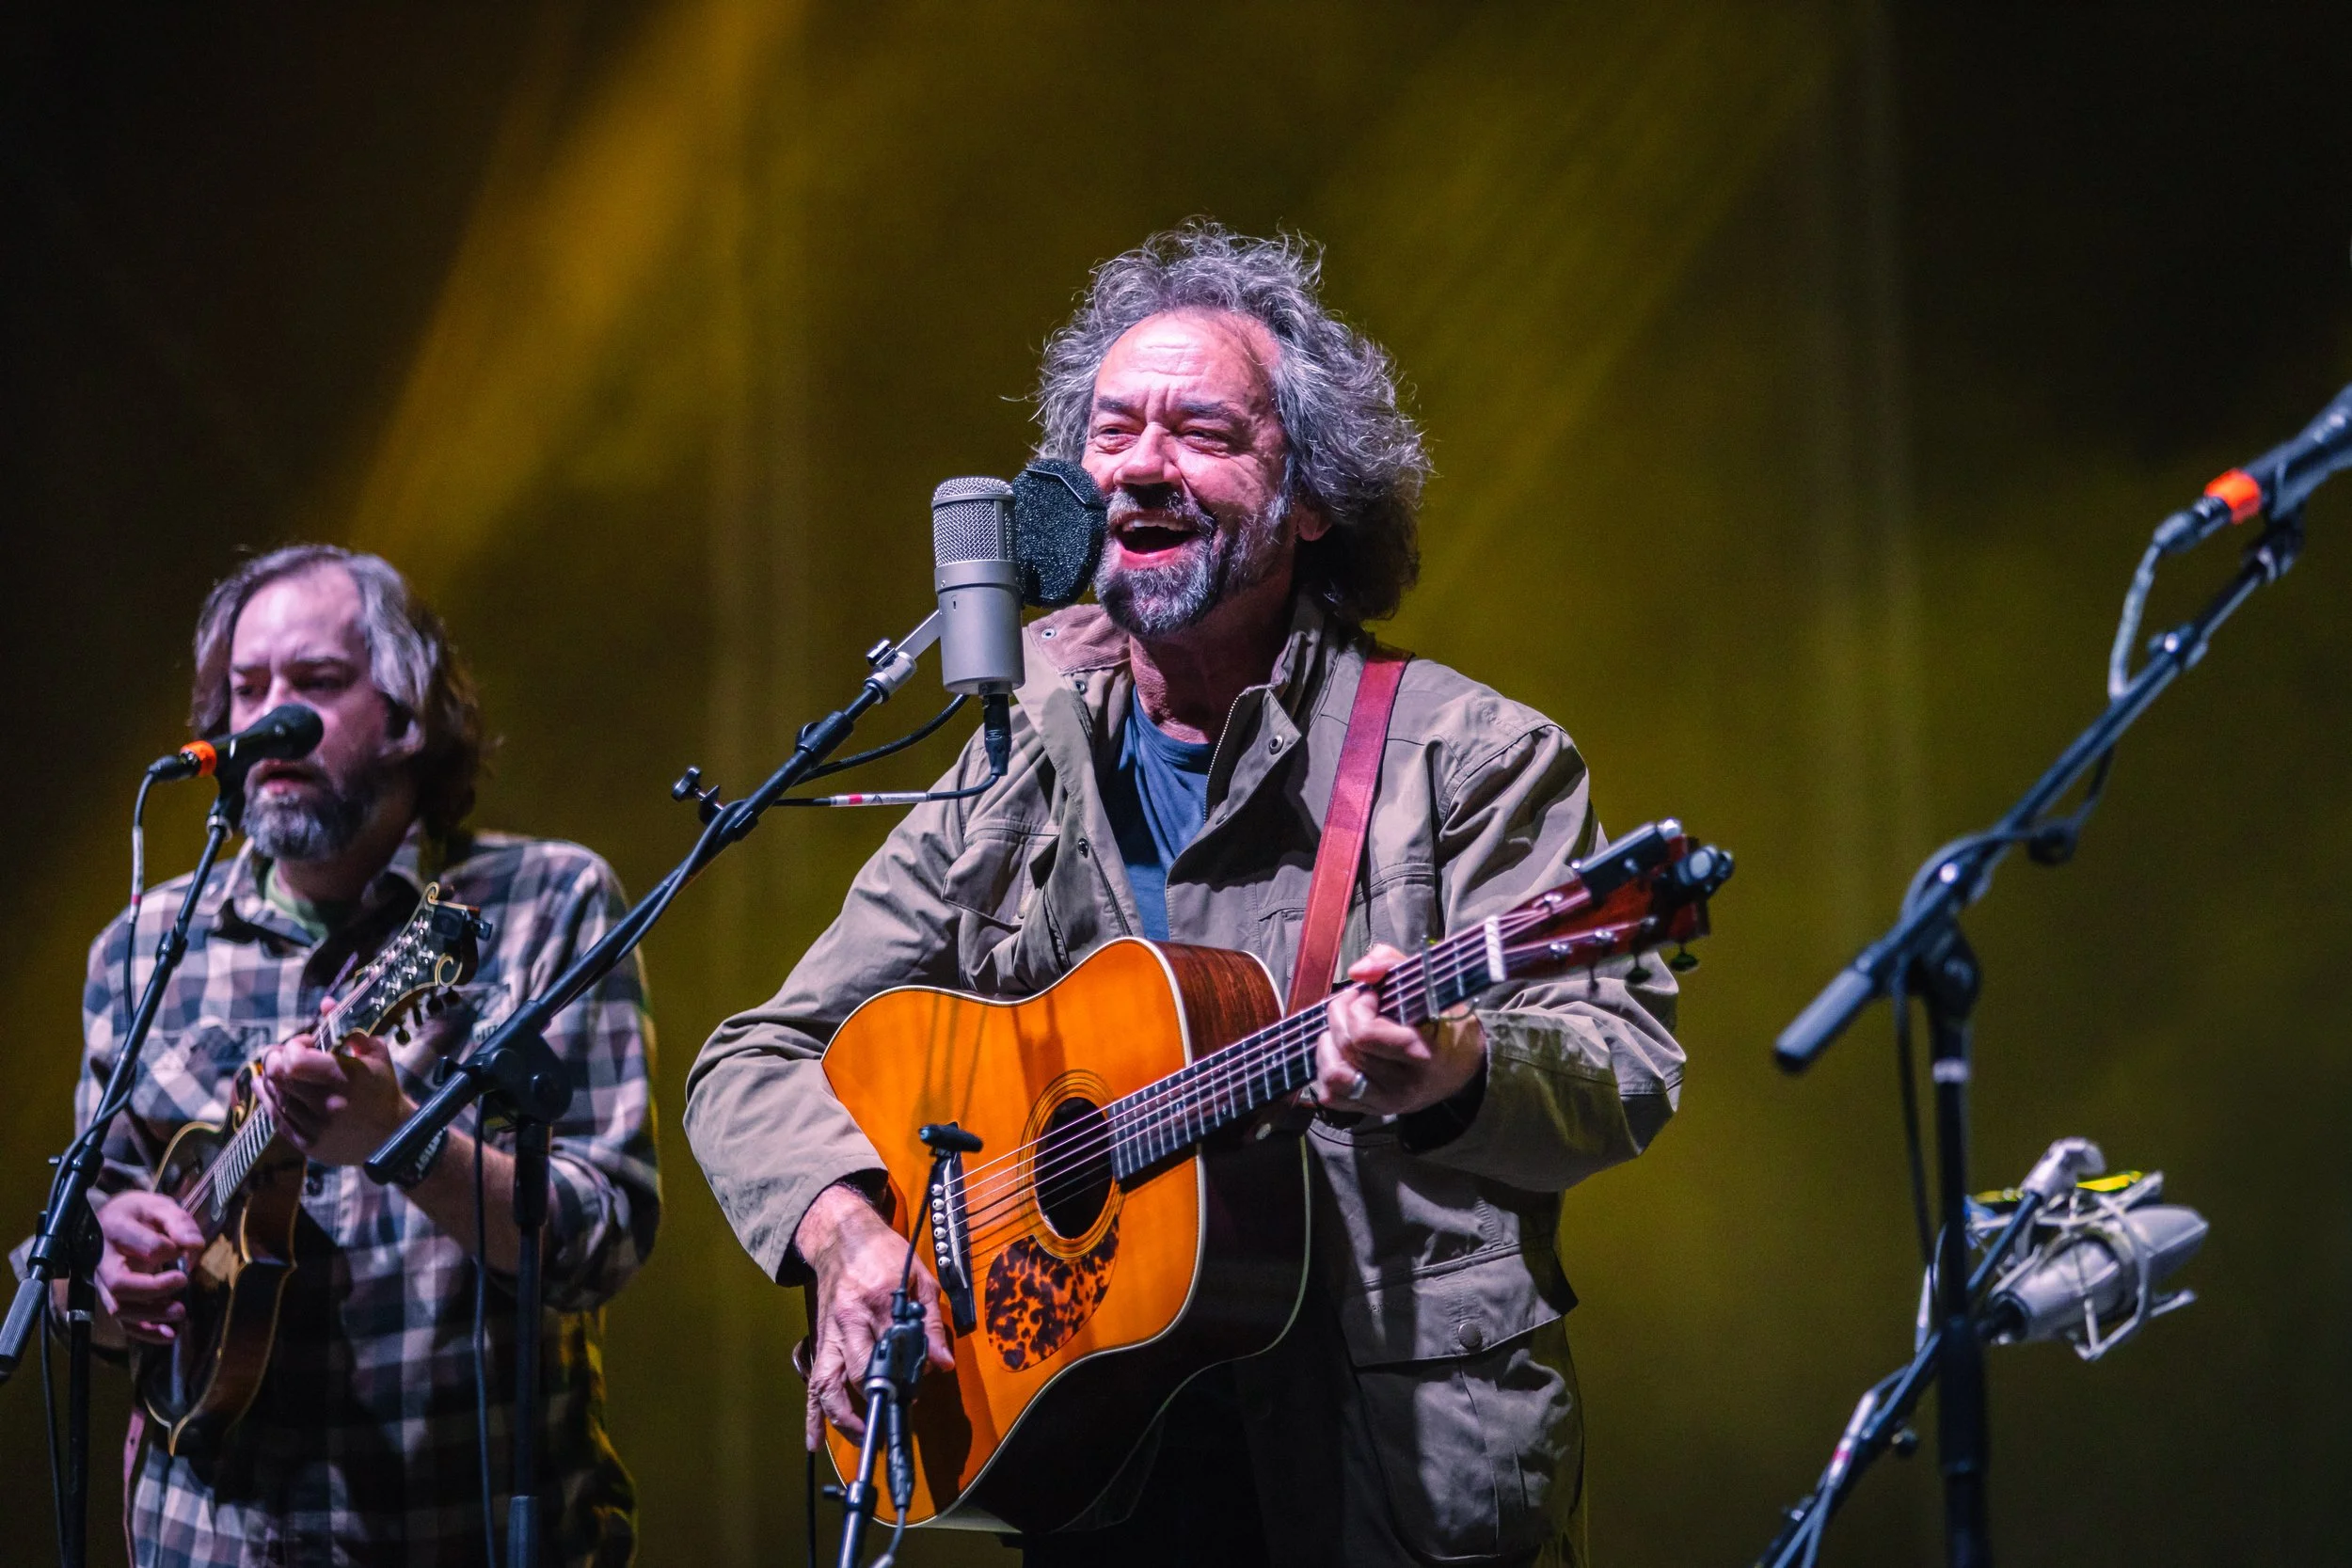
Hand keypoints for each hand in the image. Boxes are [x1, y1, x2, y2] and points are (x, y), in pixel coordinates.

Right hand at [94, 1191, 203, 1343]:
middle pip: (121, 1284)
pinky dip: (145, 1332)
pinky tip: (168, 1335)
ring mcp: (104, 1282)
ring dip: (151, 1315)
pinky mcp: (112, 1297)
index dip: (167, 1248)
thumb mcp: (158, 1206)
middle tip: (182, 1281)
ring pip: (120, 1307)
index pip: (142, 1245)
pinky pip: (123, 1322)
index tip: (182, 1248)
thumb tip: (194, 1245)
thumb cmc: (138, 1214)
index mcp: (116, 1230)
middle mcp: (103, 1260)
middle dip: (154, 1289)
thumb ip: (179, 1222)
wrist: (112, 1221)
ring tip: (180, 1312)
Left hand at [256, 1026, 412, 1167]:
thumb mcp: (376, 1054)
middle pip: (279, 1077)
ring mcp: (316, 1127)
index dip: (293, 1045)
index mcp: (346, 1079)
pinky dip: (268, 1100)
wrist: (393, 1136)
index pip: (295, 1060)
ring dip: (271, 1078)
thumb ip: (348, 1028)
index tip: (306, 1042)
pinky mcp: (308, 1144)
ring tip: (279, 1070)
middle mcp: (328, 1104)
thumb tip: (325, 1003)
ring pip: (275, 1096)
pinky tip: (265, 1087)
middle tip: (279, 1054)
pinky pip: (277, 1119)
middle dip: (274, 1059)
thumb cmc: (383, 1089)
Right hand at [792, 1182, 953, 1450]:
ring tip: (861, 1439)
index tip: (915, 1395)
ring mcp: (829, 1332)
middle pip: (857, 1371)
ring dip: (842, 1417)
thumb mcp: (920, 1278)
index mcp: (878, 1301)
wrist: (842, 1237)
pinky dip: (812, 1414)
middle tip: (893, 1419)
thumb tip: (942, 1363)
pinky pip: (812, 1382)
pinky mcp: (819, 1341)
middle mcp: (849, 1320)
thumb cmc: (885, 1254)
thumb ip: (930, 1322)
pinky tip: (815, 1439)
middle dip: (874, 1401)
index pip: (891, 1348)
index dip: (903, 1377)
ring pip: (828, 1383)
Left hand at [1313, 943, 1486, 1117]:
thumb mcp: (1431, 988)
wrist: (1465, 1069)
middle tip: (1355, 1003)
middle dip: (1341, 1014)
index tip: (1372, 994)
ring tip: (1344, 1029)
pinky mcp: (1372, 1110)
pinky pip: (1331, 1096)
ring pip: (1333, 1074)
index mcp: (1420, 1054)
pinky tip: (1342, 1053)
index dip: (1359, 1006)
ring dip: (1329, 1044)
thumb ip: (1393, 965)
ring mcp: (1385, 1102)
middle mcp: (1402, 1085)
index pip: (1364, 1034)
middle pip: (1346, 1047)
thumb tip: (1357, 971)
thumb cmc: (1447, 1025)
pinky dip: (1328, 1070)